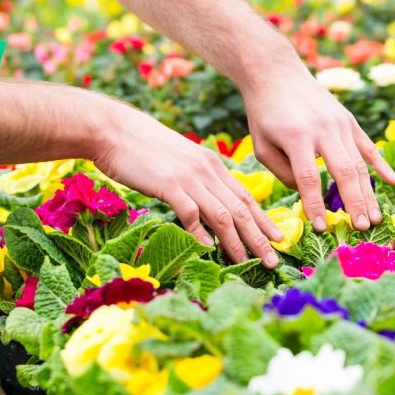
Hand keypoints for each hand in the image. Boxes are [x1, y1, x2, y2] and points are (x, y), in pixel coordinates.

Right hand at [93, 102, 282, 266]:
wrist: (115, 130)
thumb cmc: (144, 148)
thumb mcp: (181, 160)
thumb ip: (198, 180)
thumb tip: (207, 206)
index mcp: (213, 165)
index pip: (246, 197)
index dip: (264, 220)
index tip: (278, 239)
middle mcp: (208, 170)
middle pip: (241, 209)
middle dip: (260, 237)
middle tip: (273, 261)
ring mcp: (190, 177)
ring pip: (223, 214)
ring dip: (236, 242)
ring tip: (247, 263)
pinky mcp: (169, 184)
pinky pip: (191, 213)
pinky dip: (201, 233)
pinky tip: (209, 249)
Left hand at [243, 71, 394, 231]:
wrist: (276, 73)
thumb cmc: (264, 113)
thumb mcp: (262, 145)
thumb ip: (283, 173)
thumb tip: (306, 194)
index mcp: (297, 137)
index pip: (309, 178)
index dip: (316, 205)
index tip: (321, 227)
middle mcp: (324, 129)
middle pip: (344, 172)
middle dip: (354, 203)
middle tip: (362, 229)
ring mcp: (340, 123)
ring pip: (359, 162)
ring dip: (369, 192)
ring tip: (374, 217)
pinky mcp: (348, 119)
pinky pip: (367, 145)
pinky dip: (380, 164)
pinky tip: (392, 181)